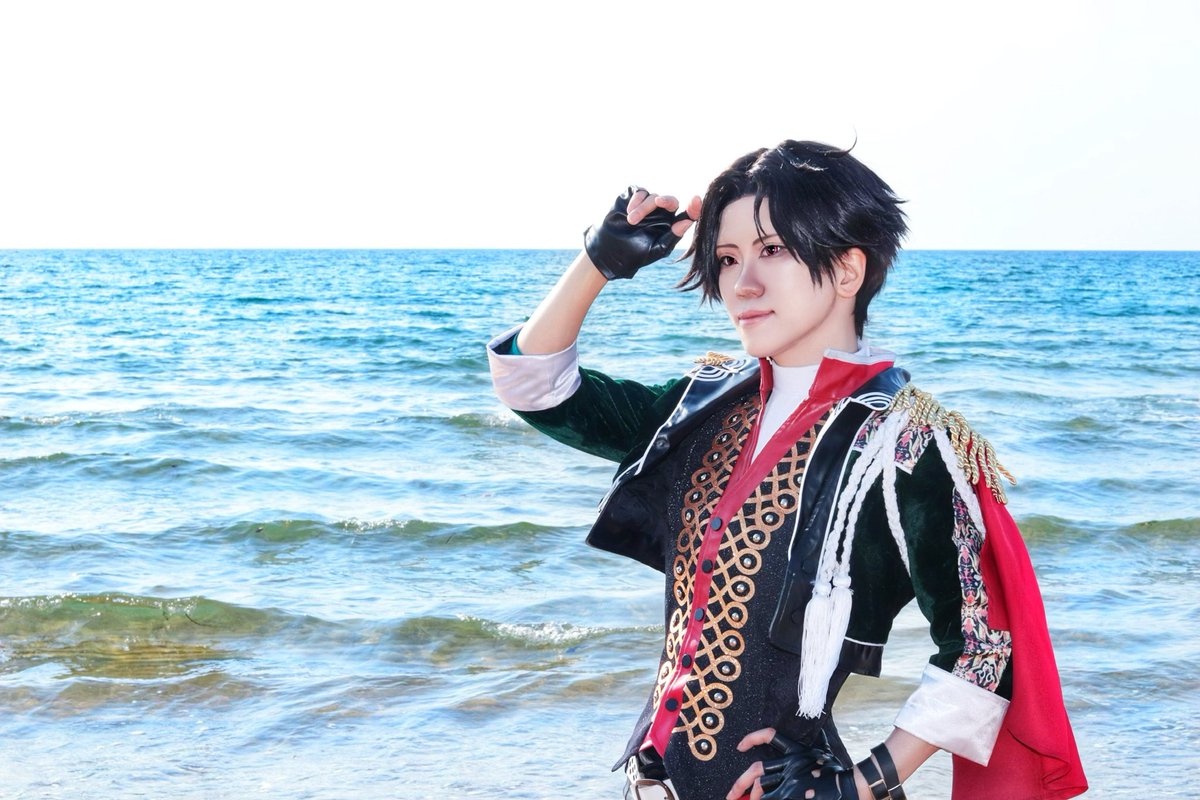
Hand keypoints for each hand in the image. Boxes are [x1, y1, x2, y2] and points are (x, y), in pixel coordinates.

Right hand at [583, 186, 700, 279]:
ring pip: (653, 196)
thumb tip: (687, 222)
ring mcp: (647, 204)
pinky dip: (635, 199)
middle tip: (658, 202)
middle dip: (665, 201)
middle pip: (670, 201)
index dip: (694, 207)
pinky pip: (639, 191)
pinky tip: (628, 211)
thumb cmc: (635, 253)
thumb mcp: (657, 249)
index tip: (696, 200)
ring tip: (631, 221)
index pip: (687, 215)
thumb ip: (672, 236)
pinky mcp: (633, 198)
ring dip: (643, 207)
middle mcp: (661, 213)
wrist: (609, 251)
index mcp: (671, 226)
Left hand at [727, 728, 858, 799]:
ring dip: (751, 796)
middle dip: (739, 783)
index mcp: (796, 751)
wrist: (851, 787)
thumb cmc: (839, 771)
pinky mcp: (791, 796)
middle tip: (731, 794)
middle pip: (756, 769)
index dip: (752, 738)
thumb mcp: (825, 749)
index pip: (770, 736)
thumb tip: (818, 716)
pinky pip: (769, 798)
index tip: (740, 745)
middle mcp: (789, 765)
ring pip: (760, 787)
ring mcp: (790, 782)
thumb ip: (817, 737)